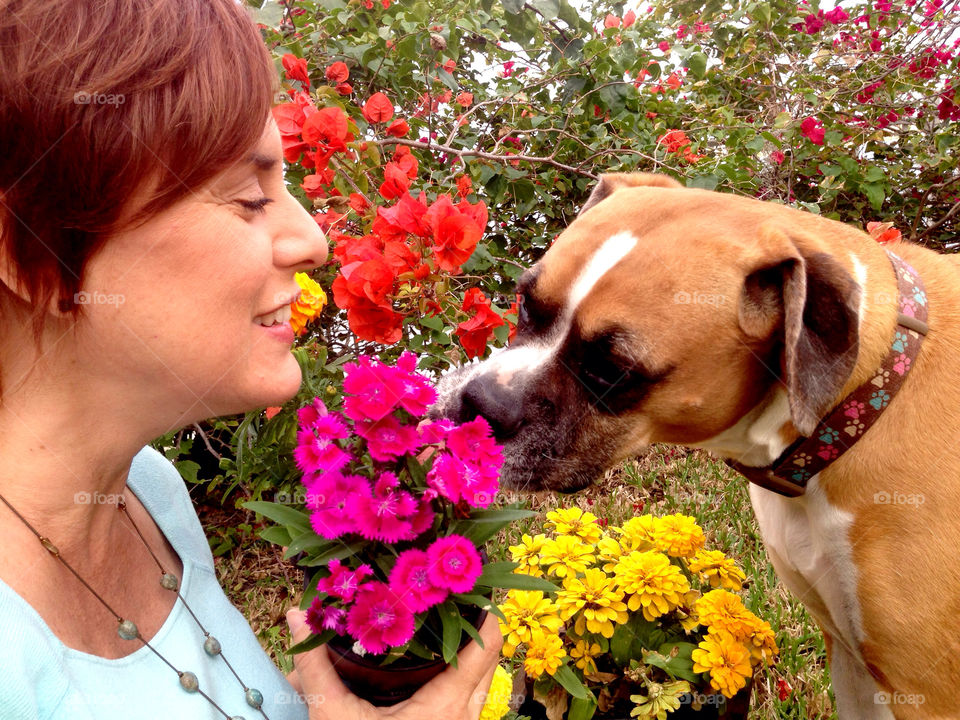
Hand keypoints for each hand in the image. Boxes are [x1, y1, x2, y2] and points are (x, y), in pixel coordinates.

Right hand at [285, 608, 502, 719]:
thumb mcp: (335, 716)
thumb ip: (317, 668)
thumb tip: (296, 616)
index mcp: (448, 705)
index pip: (488, 644)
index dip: (484, 607)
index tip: (465, 579)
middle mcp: (466, 714)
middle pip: (488, 653)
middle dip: (472, 621)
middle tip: (445, 593)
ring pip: (480, 675)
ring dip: (465, 647)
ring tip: (438, 617)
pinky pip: (469, 694)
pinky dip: (456, 671)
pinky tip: (428, 657)